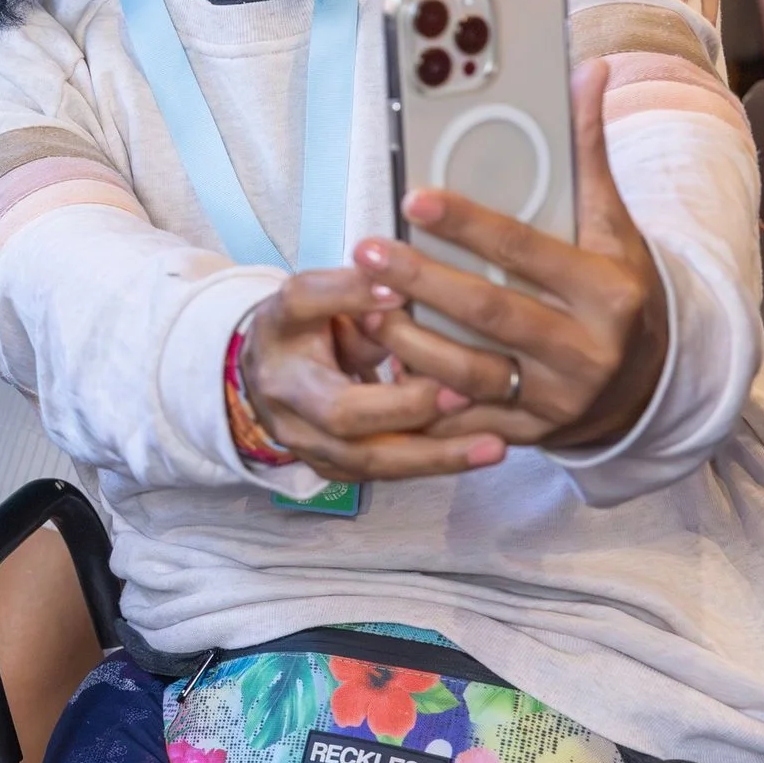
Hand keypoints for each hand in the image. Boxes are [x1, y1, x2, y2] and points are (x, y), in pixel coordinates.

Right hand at [239, 271, 492, 481]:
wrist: (269, 375)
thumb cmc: (300, 329)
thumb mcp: (314, 296)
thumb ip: (351, 290)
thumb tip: (400, 289)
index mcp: (280, 346)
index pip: (304, 310)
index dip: (349, 303)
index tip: (402, 299)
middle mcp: (288, 405)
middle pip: (344, 417)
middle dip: (409, 408)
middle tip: (466, 393)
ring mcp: (308, 445)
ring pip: (371, 460)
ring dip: (435, 455)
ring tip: (494, 446)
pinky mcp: (333, 470)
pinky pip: (385, 473)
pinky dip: (432, 463)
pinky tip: (476, 453)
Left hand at [354, 60, 671, 451]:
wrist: (650, 384)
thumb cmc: (617, 290)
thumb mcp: (613, 228)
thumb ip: (590, 154)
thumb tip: (591, 69)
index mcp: (608, 292)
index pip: (528, 251)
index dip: (470, 224)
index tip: (414, 196)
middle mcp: (587, 351)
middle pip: (490, 313)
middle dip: (422, 281)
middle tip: (366, 249)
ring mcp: (557, 399)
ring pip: (469, 373)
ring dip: (407, 341)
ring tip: (360, 305)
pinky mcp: (529, 433)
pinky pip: (463, 420)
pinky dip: (419, 400)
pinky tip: (376, 371)